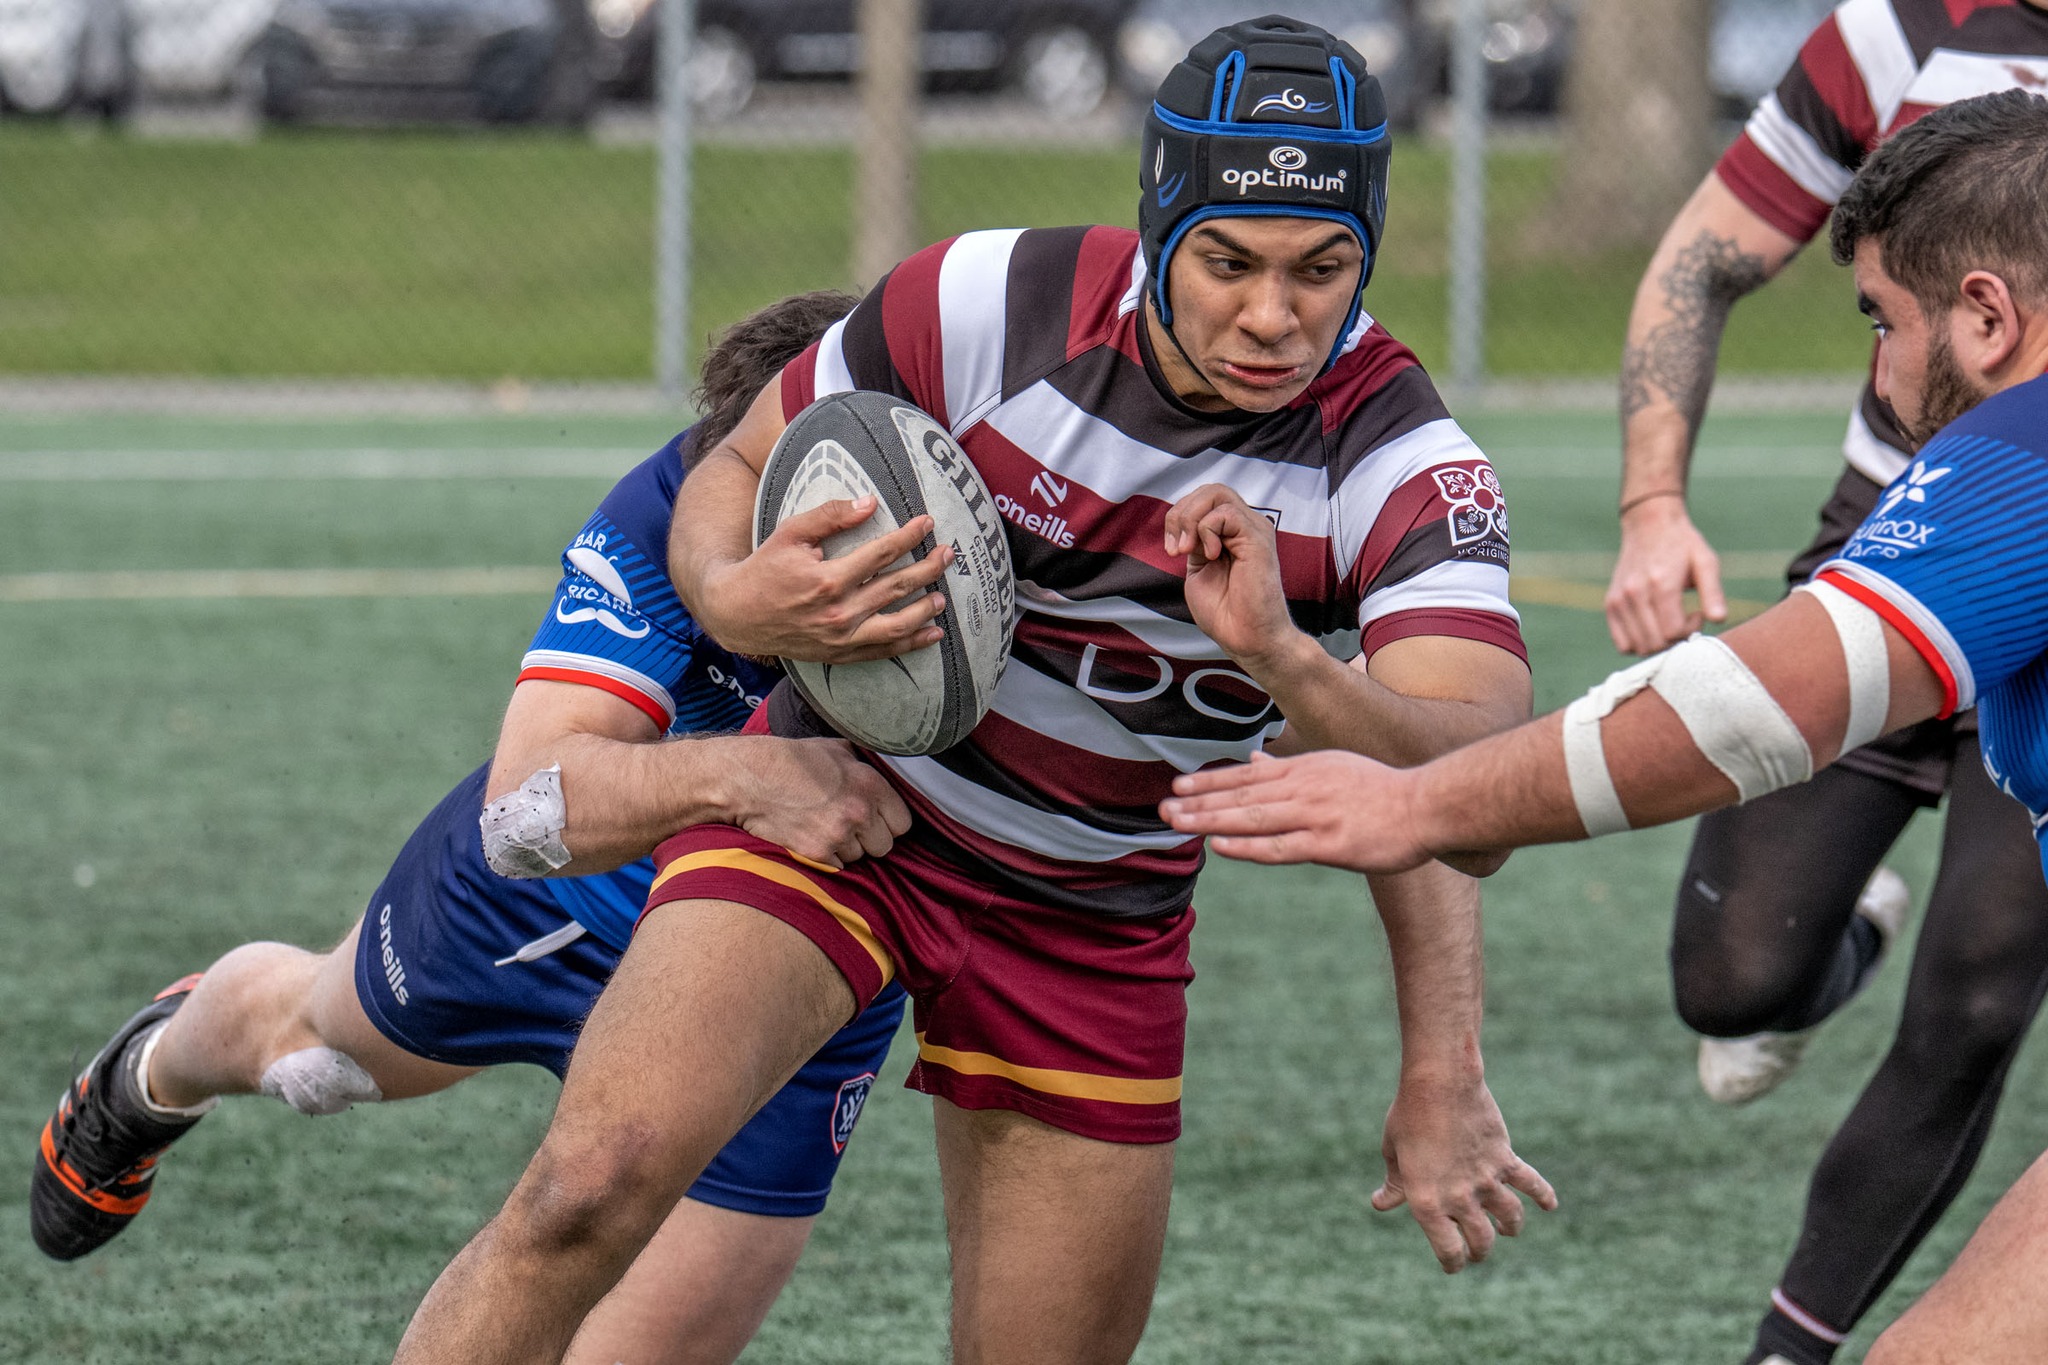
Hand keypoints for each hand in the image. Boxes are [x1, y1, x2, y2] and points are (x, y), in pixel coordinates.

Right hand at [700, 496, 952, 662]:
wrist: (737, 614)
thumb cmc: (764, 568)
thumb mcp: (791, 533)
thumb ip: (830, 517)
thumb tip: (870, 503)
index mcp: (828, 579)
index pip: (881, 553)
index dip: (908, 536)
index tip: (928, 523)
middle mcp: (839, 612)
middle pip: (896, 587)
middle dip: (927, 568)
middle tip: (949, 554)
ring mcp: (841, 638)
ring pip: (896, 624)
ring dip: (925, 609)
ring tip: (943, 596)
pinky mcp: (840, 654)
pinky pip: (883, 651)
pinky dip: (911, 644)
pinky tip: (932, 635)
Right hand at [722, 736, 911, 867]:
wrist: (748, 778)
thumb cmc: (790, 760)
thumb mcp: (835, 749)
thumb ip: (863, 765)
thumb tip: (878, 771)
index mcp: (870, 784)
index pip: (903, 823)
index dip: (889, 822)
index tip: (876, 819)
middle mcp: (859, 812)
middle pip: (884, 846)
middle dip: (869, 838)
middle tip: (848, 825)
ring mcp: (837, 835)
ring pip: (859, 858)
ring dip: (846, 848)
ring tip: (823, 827)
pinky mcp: (816, 853)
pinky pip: (836, 867)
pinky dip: (827, 859)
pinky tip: (812, 838)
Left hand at [1161, 750, 1433, 873]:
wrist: (1427, 806)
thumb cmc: (1381, 791)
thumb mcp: (1332, 766)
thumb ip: (1290, 767)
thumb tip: (1253, 762)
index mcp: (1305, 769)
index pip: (1247, 776)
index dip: (1211, 782)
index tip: (1178, 787)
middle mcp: (1304, 788)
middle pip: (1242, 796)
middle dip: (1199, 803)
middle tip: (1162, 809)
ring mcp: (1316, 816)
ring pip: (1253, 818)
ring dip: (1212, 821)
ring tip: (1178, 824)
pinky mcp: (1330, 845)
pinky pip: (1280, 847)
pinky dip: (1248, 846)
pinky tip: (1220, 846)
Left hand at [1164, 484, 1298, 668]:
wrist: (1246, 638)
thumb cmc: (1226, 612)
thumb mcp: (1198, 570)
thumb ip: (1193, 543)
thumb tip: (1184, 524)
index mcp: (1231, 533)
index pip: (1203, 499)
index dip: (1179, 516)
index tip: (1172, 550)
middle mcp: (1245, 526)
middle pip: (1210, 490)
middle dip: (1181, 513)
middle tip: (1176, 548)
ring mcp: (1253, 530)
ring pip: (1217, 493)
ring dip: (1190, 519)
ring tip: (1187, 550)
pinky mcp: (1258, 539)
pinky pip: (1226, 513)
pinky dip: (1207, 531)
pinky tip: (1211, 556)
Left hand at [1374, 1070, 1556, 1272]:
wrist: (1440, 1083)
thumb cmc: (1408, 1115)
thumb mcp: (1393, 1152)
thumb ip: (1394, 1183)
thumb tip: (1381, 1204)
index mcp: (1426, 1202)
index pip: (1449, 1251)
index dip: (1453, 1263)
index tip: (1454, 1264)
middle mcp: (1459, 1198)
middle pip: (1482, 1241)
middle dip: (1480, 1250)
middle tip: (1478, 1249)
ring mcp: (1486, 1180)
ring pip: (1510, 1219)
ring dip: (1510, 1228)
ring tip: (1507, 1229)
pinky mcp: (1505, 1159)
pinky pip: (1532, 1184)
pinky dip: (1544, 1196)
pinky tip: (1550, 1205)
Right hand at [1603, 497, 1725, 654]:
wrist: (1649, 525)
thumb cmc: (1682, 544)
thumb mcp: (1705, 562)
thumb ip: (1713, 592)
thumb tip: (1719, 619)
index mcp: (1661, 585)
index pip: (1673, 632)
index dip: (1690, 630)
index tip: (1696, 614)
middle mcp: (1634, 595)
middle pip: (1656, 643)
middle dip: (1675, 640)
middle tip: (1684, 620)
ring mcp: (1619, 601)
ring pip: (1638, 647)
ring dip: (1658, 643)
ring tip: (1668, 622)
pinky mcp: (1610, 604)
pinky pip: (1622, 643)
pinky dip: (1638, 644)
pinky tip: (1652, 626)